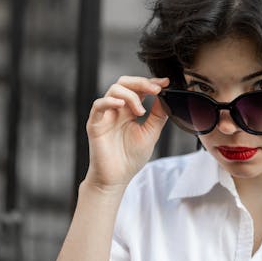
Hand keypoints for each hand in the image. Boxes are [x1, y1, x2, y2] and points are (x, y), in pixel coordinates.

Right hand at [84, 76, 168, 190]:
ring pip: (114, 89)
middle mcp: (117, 109)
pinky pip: (99, 105)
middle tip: (156, 89)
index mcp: (130, 110)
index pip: (139, 88)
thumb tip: (165, 97)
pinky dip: (110, 101)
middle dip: (142, 82)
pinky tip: (121, 105)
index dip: (151, 82)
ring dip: (131, 95)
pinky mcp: (95, 123)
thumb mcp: (151, 133)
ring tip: (141, 111)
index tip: (165, 83)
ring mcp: (106, 115)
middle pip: (125, 83)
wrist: (117, 178)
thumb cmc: (131, 158)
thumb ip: (158, 115)